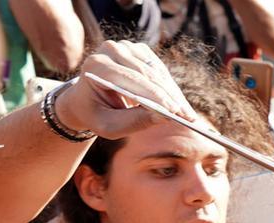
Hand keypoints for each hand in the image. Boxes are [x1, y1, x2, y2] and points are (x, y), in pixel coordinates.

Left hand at [55, 40, 198, 137]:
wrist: (85, 99)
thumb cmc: (95, 114)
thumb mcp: (109, 126)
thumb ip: (134, 122)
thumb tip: (164, 117)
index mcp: (97, 65)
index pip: (133, 79)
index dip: (156, 96)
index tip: (175, 112)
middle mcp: (111, 50)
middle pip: (148, 74)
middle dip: (170, 97)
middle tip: (188, 117)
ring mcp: (125, 46)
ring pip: (157, 72)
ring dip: (174, 94)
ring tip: (187, 114)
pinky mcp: (138, 50)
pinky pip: (160, 70)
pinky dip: (170, 88)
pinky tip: (179, 104)